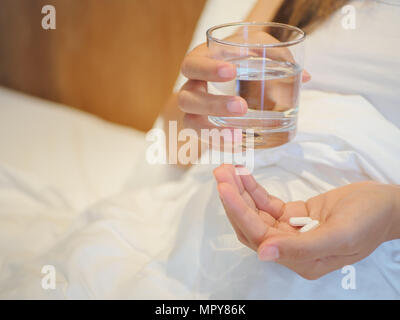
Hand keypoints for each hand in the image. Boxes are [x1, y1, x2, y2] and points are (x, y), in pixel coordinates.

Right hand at [178, 41, 310, 139]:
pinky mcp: (203, 128)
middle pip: (187, 98)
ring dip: (213, 130)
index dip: (207, 69)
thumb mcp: (259, 47)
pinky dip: (220, 144)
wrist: (232, 74)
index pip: (193, 64)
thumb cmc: (244, 57)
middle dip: (213, 104)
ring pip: (191, 123)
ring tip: (238, 136)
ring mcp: (195, 111)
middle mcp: (192, 87)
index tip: (232, 72)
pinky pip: (205, 140)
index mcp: (200, 62)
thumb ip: (278, 54)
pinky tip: (239, 146)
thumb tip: (304, 77)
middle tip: (241, 107)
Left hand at [213, 164, 399, 279]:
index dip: (239, 211)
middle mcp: (290, 248)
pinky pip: (267, 203)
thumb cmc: (369, 220)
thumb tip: (264, 254)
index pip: (259, 236)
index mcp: (300, 260)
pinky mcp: (292, 215)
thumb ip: (302, 248)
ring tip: (227, 169)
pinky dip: (254, 190)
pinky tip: (244, 174)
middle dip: (234, 199)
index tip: (225, 187)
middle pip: (251, 225)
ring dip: (240, 191)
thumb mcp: (340, 235)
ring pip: (255, 213)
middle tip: (221, 172)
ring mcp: (290, 231)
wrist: (386, 205)